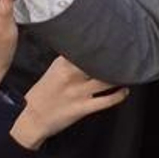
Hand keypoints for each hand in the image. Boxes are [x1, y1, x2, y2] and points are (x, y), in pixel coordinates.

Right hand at [10, 56, 128, 148]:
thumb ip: (69, 60)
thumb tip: (88, 51)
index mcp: (62, 64)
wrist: (30, 118)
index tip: (114, 39)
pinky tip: (124, 91)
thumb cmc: (43, 94)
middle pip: (99, 63)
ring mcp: (78, 93)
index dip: (102, 45)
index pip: (86, 50)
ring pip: (106, 81)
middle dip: (114, 59)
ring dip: (120, 76)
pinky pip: (107, 101)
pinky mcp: (83, 108)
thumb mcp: (53, 71)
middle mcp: (71, 76)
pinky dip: (119, 95)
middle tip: (127, 54)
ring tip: (128, 72)